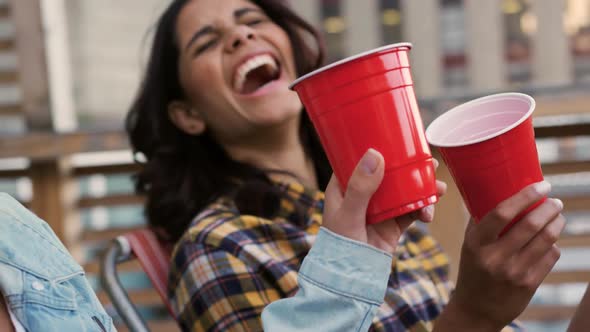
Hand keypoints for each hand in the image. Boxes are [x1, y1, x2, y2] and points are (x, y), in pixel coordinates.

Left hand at [323, 148, 446, 253]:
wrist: (350, 279)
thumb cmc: (340, 245)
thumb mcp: (348, 213)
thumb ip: (361, 186)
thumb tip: (376, 154)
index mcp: (344, 186)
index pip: (360, 160)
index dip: (378, 148)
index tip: (398, 139)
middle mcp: (362, 195)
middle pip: (389, 174)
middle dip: (410, 169)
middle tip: (431, 165)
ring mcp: (379, 210)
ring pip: (404, 192)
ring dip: (422, 189)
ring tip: (439, 190)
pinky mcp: (392, 225)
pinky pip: (411, 212)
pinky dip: (422, 210)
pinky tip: (429, 213)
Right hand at [443, 181, 564, 330]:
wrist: (475, 311)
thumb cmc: (473, 270)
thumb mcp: (468, 246)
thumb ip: (480, 222)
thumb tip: (494, 191)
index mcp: (476, 244)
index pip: (502, 213)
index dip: (525, 196)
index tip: (541, 185)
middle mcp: (494, 257)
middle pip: (531, 224)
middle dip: (549, 208)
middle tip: (554, 201)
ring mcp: (514, 272)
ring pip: (546, 239)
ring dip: (557, 223)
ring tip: (557, 216)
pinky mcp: (529, 284)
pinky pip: (550, 256)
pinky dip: (553, 244)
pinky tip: (549, 241)